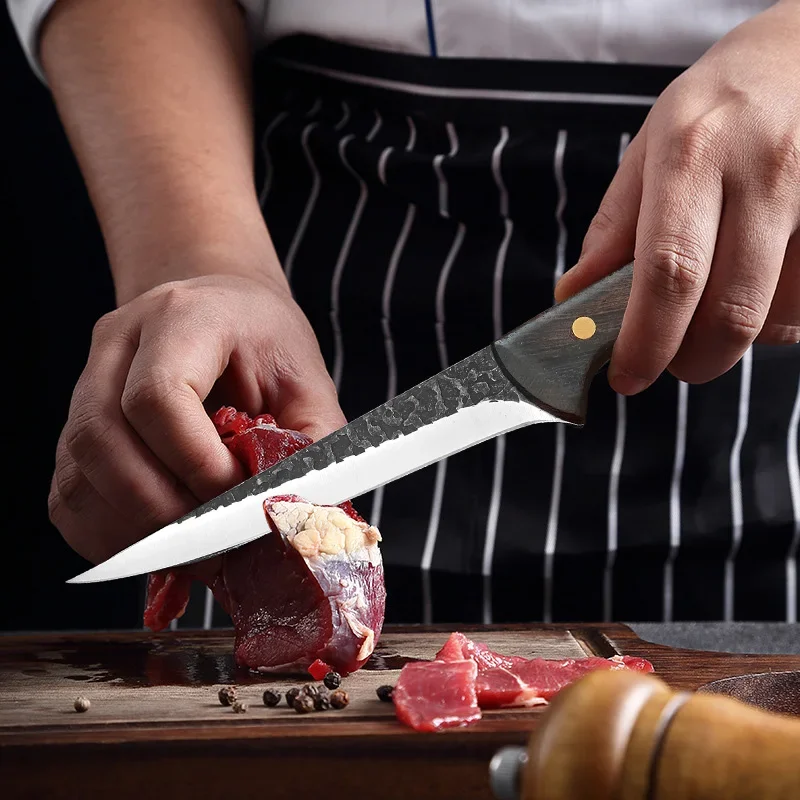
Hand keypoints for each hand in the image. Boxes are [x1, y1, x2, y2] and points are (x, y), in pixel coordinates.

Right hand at [49, 273, 345, 565]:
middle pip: (103, 440)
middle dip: (163, 511)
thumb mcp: (307, 381)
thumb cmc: (266, 344)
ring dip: (135, 533)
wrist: (224, 310)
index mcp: (181, 318)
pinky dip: (112, 537)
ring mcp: (85, 385)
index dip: (197, 464)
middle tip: (219, 547)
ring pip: (78, 477)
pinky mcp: (75, 429)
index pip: (158, 396)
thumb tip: (300, 515)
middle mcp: (118, 345)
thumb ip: (310, 443)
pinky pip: (70, 498)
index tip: (240, 499)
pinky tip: (162, 546)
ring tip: (197, 554)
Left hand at [555, 0, 799, 392]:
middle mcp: (765, 171)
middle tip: (671, 358)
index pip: (669, 272)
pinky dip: (780, 314)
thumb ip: (615, 229)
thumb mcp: (650, 149)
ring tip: (718, 299)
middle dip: (692, 358)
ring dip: (738, 336)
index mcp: (694, 154)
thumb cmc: (719, 107)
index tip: (627, 377)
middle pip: (731, 311)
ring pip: (779, 317)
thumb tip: (574, 300)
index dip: (647, 341)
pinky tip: (762, 282)